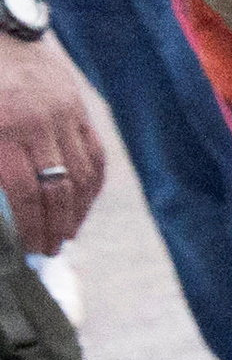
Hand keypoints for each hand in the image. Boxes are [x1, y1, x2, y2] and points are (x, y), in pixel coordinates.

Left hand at [0, 42, 109, 257]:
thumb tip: (0, 200)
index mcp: (3, 125)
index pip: (25, 191)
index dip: (29, 225)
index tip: (29, 247)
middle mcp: (38, 123)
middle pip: (57, 190)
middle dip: (54, 227)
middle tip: (48, 250)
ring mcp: (64, 116)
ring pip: (82, 178)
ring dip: (77, 212)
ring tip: (66, 233)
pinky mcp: (79, 109)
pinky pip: (95, 157)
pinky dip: (92, 187)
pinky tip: (82, 204)